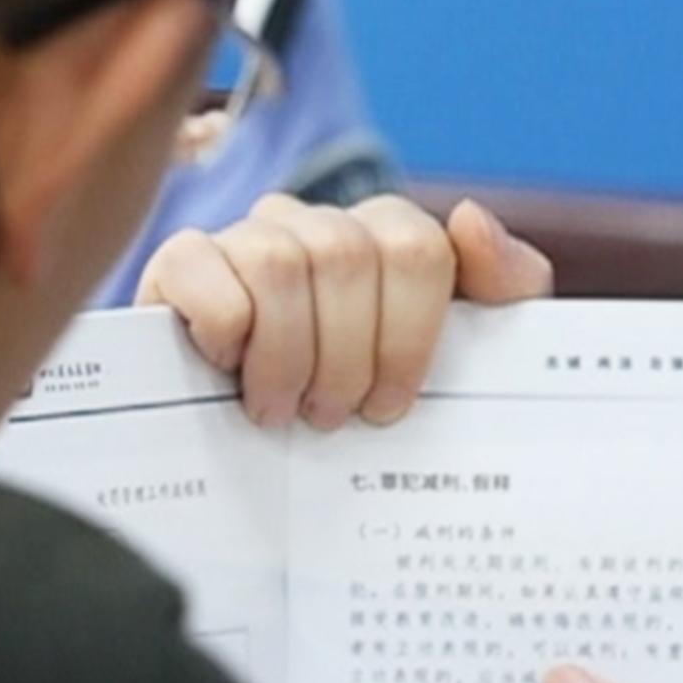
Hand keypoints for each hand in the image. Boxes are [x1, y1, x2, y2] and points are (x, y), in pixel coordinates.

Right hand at [140, 191, 552, 427]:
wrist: (248, 462)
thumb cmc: (360, 403)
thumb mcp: (456, 361)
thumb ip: (503, 288)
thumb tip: (471, 220)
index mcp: (384, 237)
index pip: (417, 249)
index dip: (409, 337)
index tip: (390, 405)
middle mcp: (315, 225)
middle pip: (347, 256)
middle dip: (345, 357)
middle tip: (330, 417)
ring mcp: (245, 238)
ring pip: (279, 262)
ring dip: (284, 355)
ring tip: (280, 408)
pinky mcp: (180, 261)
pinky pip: (202, 264)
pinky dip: (221, 328)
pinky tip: (224, 367)